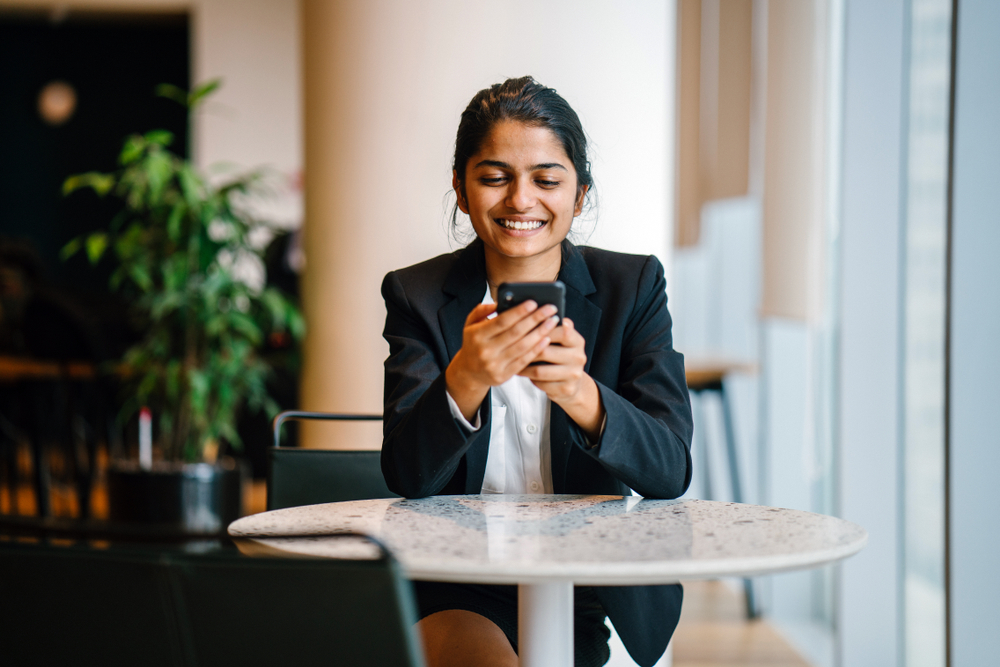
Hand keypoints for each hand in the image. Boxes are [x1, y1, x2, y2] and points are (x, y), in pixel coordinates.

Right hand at [445, 300, 559, 420]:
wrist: (469, 372)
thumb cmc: (473, 344)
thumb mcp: (470, 324)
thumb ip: (481, 311)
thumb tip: (497, 303)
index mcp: (476, 335)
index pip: (501, 321)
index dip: (519, 312)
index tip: (533, 303)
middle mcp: (485, 350)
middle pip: (515, 332)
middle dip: (535, 319)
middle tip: (550, 309)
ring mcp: (494, 365)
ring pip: (522, 346)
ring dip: (540, 333)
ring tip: (552, 322)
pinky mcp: (503, 375)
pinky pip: (523, 361)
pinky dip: (536, 349)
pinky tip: (546, 339)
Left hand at [518, 318, 604, 439]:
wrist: (571, 384)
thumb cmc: (559, 357)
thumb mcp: (561, 342)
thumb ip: (553, 328)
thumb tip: (538, 313)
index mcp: (577, 341)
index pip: (561, 331)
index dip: (542, 328)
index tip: (526, 326)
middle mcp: (578, 357)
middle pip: (546, 351)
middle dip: (526, 349)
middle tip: (509, 346)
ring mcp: (573, 374)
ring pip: (540, 370)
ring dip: (523, 366)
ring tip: (512, 361)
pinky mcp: (566, 388)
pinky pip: (541, 383)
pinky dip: (529, 378)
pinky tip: (521, 372)